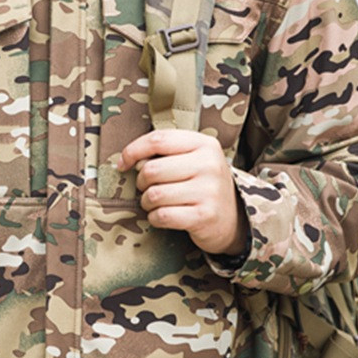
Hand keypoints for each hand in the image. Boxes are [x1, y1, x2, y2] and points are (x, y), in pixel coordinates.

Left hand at [117, 129, 247, 255]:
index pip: (158, 140)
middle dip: (140, 182)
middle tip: (146, 188)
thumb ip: (165, 153)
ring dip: (146, 202)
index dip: (133, 151)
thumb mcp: (193, 159)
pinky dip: (154, 218)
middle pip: (152, 169)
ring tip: (155, 203)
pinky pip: (162, 215)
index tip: (123, 164)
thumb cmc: (202, 184)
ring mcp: (208, 191)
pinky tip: (161, 216)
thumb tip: (130, 160)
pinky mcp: (204, 216)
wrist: (233, 218)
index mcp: (204, 144)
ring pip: (154, 194)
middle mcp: (209, 165)